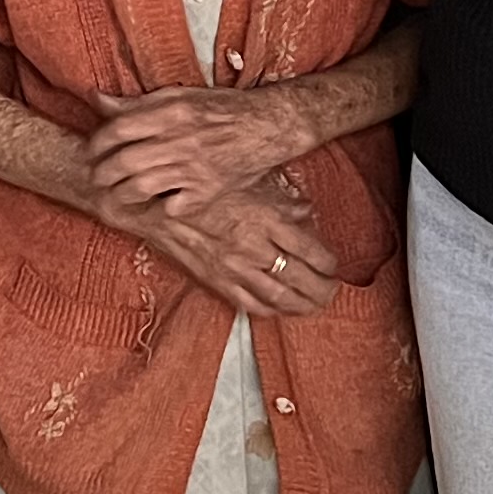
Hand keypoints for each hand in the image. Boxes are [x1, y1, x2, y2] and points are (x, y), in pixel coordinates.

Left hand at [85, 84, 314, 208]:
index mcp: (171, 112)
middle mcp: (180, 139)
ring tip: (116, 194)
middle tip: (95, 178)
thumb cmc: (220, 109)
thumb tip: (94, 98)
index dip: (97, 142)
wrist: (268, 126)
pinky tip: (155, 203)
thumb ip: (136, 102)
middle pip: (124, 161)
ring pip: (141, 186)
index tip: (91, 150)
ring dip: (122, 194)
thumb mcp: (178, 96)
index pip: (118, 128)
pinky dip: (160, 207)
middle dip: (102, 173)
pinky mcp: (208, 191)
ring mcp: (194, 168)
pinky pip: (172, 206)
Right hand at [111, 176, 337, 320]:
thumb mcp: (247, 183)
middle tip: (333, 290)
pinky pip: (250, 304)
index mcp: (265, 219)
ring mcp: (234, 268)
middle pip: (301, 278)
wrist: (158, 205)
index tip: (334, 266)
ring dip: (303, 305)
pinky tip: (282, 310)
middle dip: (323, 289)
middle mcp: (253, 247)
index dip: (329, 263)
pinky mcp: (216, 281)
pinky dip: (272, 311)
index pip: (311, 250)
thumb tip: (306, 210)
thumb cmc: (204, 189)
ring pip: (279, 297)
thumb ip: (281, 198)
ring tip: (316, 305)